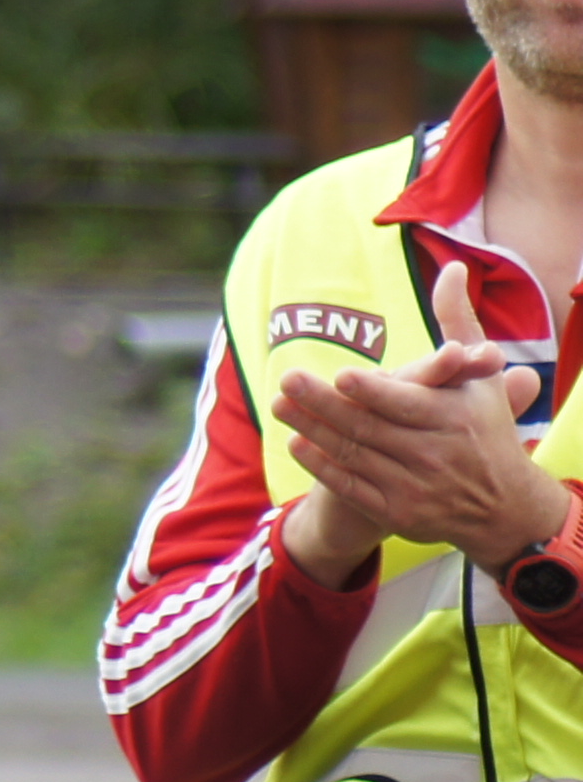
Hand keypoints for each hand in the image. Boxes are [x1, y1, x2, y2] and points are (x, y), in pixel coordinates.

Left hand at [276, 261, 562, 581]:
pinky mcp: (397, 513)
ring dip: (313, 430)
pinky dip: (321, 467)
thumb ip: (458, 324)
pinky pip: (350, 487)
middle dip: (324, 405)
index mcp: (456, 420)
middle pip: (368, 428)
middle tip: (286, 380)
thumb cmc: (485, 428)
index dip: (374, 392)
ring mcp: (415, 488)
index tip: (341, 374)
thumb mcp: (482, 379)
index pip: (406, 405)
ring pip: (353, 456)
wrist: (502, 507)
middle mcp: (436, 456)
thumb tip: (449, 268)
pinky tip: (297, 443)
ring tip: (279, 405)